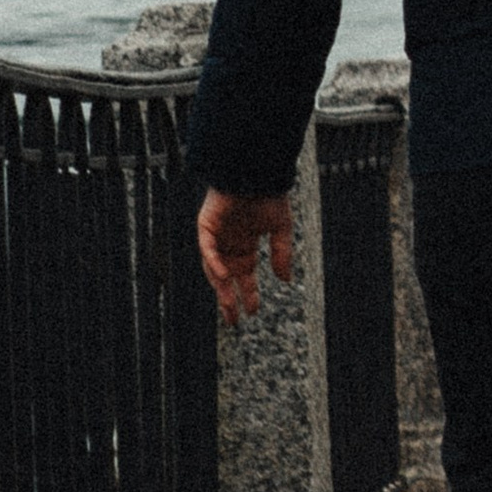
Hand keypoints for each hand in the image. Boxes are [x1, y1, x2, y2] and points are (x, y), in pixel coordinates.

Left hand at [198, 187, 293, 325]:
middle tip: (234, 320)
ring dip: (221, 287)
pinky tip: (225, 276)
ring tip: (229, 305)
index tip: (252, 312)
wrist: (257, 172)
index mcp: (245, 244)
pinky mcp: (206, 225)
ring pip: (213, 267)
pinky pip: (207, 248)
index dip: (248, 294)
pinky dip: (214, 262)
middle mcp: (229, 243)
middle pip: (226, 278)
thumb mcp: (281, 228)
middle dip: (229, 299)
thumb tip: (285, 280)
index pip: (244, 275)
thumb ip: (282, 253)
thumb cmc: (268, 194)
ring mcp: (216, 235)